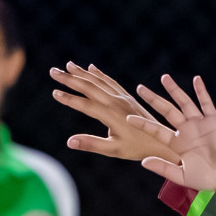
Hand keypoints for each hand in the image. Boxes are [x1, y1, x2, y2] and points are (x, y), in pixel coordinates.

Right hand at [51, 62, 181, 164]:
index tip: (54, 92)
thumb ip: (91, 144)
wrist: (163, 140)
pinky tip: (91, 68)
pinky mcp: (127, 97)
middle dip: (70, 78)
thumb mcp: (113, 150)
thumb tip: (69, 142)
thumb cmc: (137, 148)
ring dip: (82, 73)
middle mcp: (116, 102)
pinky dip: (99, 74)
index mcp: (111, 115)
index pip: (85, 104)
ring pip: (99, 81)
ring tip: (68, 65)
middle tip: (53, 71)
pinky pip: (110, 82)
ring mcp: (122, 97)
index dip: (68, 98)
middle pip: (89, 87)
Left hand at [128, 74, 215, 194]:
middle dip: (153, 99)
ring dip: (174, 90)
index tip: (129, 117)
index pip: (156, 130)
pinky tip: (196, 79)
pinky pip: (206, 104)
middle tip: (139, 88)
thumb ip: (163, 168)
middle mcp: (186, 131)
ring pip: (184, 103)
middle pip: (166, 111)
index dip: (143, 123)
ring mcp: (199, 124)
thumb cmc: (207, 179)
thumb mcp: (181, 176)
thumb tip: (143, 161)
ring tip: (164, 77)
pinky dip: (201, 91)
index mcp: (176, 143)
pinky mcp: (213, 122)